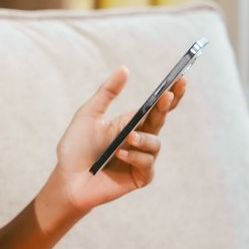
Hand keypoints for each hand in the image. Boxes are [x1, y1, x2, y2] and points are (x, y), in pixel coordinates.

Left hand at [40, 67, 187, 219]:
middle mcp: (139, 140)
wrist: (67, 180)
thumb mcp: (88, 115)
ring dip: (143, 139)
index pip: (155, 107)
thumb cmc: (75, 148)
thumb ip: (106, 93)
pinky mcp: (140, 177)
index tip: (181, 78)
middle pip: (160, 120)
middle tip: (167, 95)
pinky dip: (135, 157)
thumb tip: (125, 68)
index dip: (169, 94)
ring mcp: (141, 159)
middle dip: (166, 106)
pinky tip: (120, 155)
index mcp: (129, 124)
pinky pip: (147, 163)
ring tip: (128, 138)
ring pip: (155, 143)